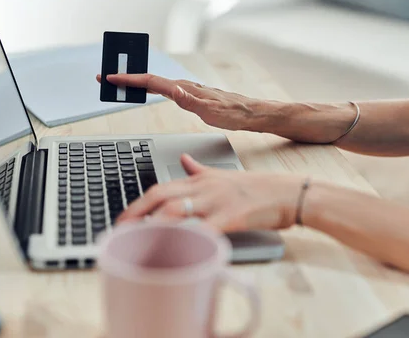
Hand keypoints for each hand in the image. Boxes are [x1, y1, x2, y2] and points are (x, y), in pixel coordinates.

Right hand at [96, 73, 267, 130]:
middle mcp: (183, 86)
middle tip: (104, 77)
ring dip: (135, 82)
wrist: (248, 113)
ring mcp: (185, 89)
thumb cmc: (232, 114)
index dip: (129, 80)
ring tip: (118, 83)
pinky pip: (162, 88)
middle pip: (148, 79)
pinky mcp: (188, 94)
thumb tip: (174, 90)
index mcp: (184, 88)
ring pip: (154, 82)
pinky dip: (147, 87)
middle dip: (125, 77)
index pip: (151, 81)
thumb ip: (191, 101)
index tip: (111, 78)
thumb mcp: (211, 111)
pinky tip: (145, 89)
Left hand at [118, 154, 303, 231]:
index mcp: (199, 179)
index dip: (137, 203)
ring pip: (177, 210)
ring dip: (153, 225)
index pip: (160, 188)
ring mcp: (217, 201)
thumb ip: (198, 169)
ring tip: (137, 240)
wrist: (288, 192)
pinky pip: (205, 228)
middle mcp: (203, 187)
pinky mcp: (232, 217)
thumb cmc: (257, 188)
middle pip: (161, 197)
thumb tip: (182, 159)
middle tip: (120, 230)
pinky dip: (188, 238)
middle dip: (136, 214)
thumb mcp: (222, 173)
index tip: (123, 218)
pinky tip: (176, 249)